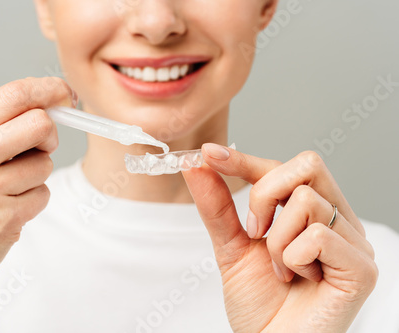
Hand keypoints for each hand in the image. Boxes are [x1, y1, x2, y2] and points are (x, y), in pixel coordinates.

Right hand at [0, 77, 75, 330]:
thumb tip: (48, 103)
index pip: (13, 95)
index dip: (49, 90)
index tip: (66, 94)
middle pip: (39, 124)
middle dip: (49, 135)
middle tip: (38, 147)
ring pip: (45, 163)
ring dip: (35, 175)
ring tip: (5, 189)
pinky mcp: (4, 221)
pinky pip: (43, 195)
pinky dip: (32, 200)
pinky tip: (6, 209)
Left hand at [182, 144, 377, 331]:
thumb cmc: (258, 303)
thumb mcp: (231, 246)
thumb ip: (217, 205)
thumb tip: (196, 163)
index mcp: (311, 213)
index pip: (284, 168)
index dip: (246, 159)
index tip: (210, 154)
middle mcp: (338, 221)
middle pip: (307, 165)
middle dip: (264, 194)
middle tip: (254, 232)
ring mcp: (353, 243)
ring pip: (307, 201)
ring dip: (275, 241)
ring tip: (280, 269)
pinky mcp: (362, 268)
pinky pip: (320, 236)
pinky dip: (292, 259)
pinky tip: (297, 280)